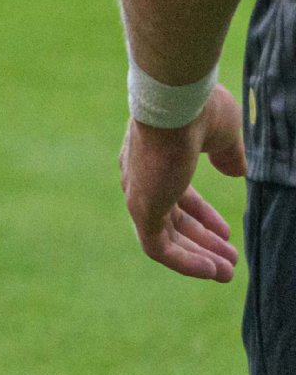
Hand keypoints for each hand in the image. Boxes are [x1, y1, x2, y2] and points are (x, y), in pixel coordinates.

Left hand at [125, 82, 248, 282]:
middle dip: (201, 241)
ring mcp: (139, 191)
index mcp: (155, 157)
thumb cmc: (198, 108)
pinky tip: (210, 272)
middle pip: (171, 219)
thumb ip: (228, 155)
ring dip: (197, 257)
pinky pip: (158, 247)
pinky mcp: (141, 207)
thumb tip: (237, 171)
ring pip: (166, 237)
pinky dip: (184, 262)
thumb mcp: (222, 135)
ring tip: (226, 274)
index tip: (225, 232)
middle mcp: (142, 176)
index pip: (176, 194)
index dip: (202, 216)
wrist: (176, 100)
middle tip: (228, 260)